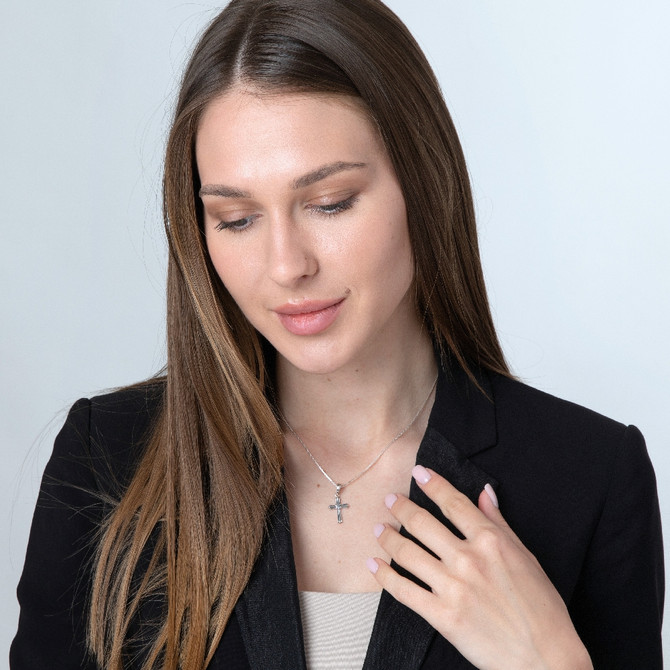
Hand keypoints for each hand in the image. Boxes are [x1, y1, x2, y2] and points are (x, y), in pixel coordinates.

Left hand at [367, 465, 591, 669]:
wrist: (545, 658)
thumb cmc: (542, 609)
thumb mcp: (527, 556)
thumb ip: (500, 522)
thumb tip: (484, 493)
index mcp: (491, 541)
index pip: (453, 503)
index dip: (432, 484)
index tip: (418, 473)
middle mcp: (468, 559)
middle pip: (422, 523)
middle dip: (401, 507)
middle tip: (389, 500)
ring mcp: (453, 588)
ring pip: (407, 552)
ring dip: (387, 537)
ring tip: (379, 529)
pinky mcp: (442, 616)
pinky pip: (403, 590)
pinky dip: (384, 575)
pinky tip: (374, 564)